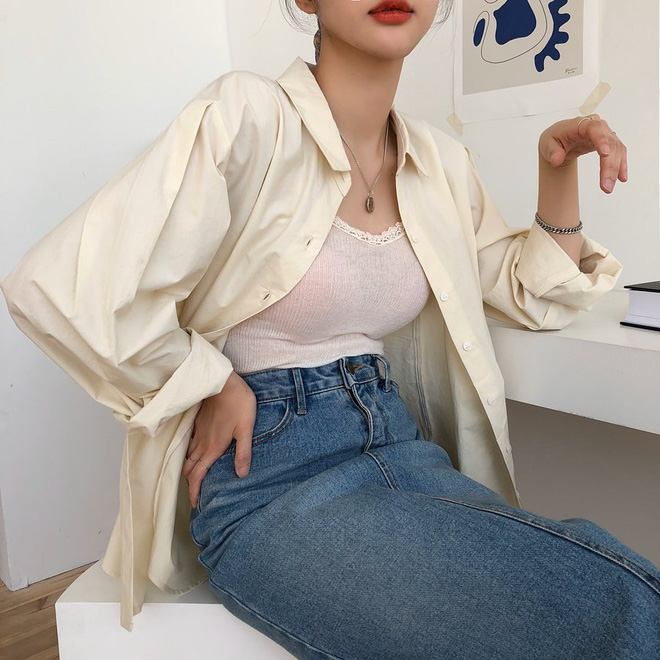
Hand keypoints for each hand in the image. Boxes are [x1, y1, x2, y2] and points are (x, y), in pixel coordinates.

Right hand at [182, 370, 256, 508]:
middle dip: (189, 482)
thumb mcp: (246, 429)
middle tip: (194, 493)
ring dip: (187, 468)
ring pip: (186, 456)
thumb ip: (243, 452)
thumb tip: (241, 475)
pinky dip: (188, 453)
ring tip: (192, 477)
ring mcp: (197, 431)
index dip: (195, 491)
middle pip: (189, 468)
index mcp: (213, 447)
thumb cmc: (238, 403)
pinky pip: (188, 443)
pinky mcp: (197, 421)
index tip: (195, 504)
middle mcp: (202, 442)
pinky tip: (193, 453)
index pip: (198, 475)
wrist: (223, 381)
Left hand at [538, 114, 627, 193]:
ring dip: (615, 169)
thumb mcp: (547, 144)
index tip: (605, 153)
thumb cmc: (554, 139)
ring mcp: (605, 134)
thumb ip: (552, 152)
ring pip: (616, 149)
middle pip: (609, 143)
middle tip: (606, 186)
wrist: (560, 139)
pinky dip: (621, 165)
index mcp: (580, 124)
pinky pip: (619, 153)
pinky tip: (622, 178)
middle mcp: (597, 126)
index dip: (601, 139)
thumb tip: (557, 160)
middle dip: (609, 165)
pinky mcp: (609, 143)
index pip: (594, 129)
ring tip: (608, 188)